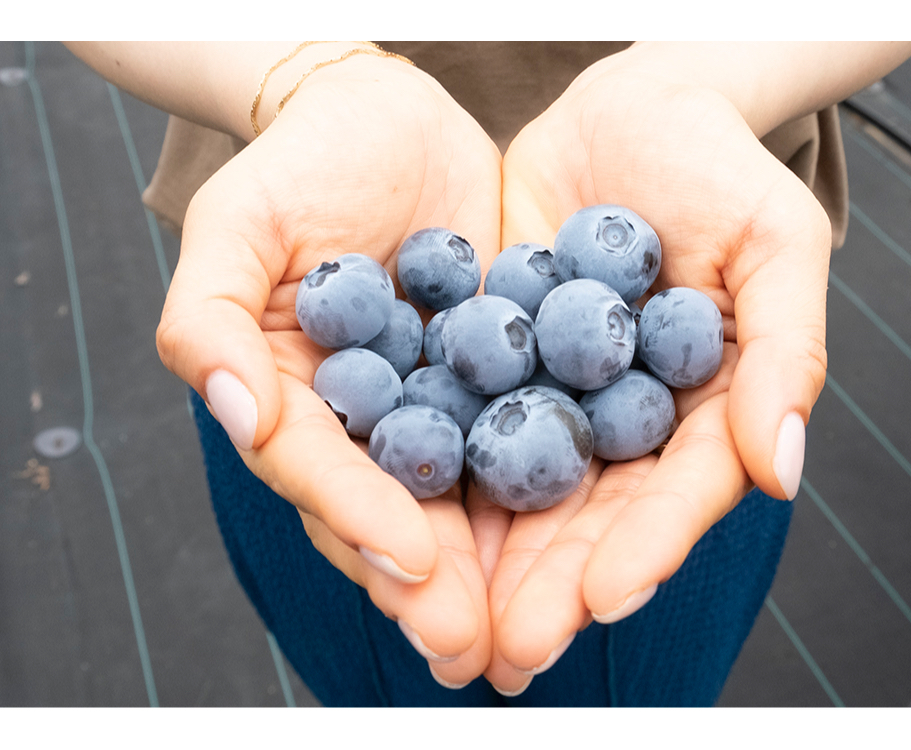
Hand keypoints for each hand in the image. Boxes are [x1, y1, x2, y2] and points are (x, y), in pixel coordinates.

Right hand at [155, 54, 500, 685]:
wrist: (388, 116)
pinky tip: (596, 531)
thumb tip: (240, 420)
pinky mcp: (503, 373)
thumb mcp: (235, 228)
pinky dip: (555, 483)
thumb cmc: (299, 165)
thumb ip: (211, 325)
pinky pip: (529, 430)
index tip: (415, 566)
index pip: (323, 476)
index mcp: (298, 403)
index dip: (361, 523)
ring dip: (499, 569)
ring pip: (467, 496)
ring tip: (539, 631)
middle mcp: (369, 421)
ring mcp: (438, 403)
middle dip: (434, 585)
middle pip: (397, 512)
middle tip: (477, 650)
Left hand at [476, 44, 831, 692]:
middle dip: (548, 587)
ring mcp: (555, 397)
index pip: (675, 496)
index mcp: (703, 413)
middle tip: (505, 652)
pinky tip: (394, 520)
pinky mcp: (495, 362)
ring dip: (482, 563)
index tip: (603, 598)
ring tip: (442, 625)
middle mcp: (624, 424)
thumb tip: (783, 472)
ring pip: (518, 492)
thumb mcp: (775, 242)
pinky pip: (461, 421)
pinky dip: (431, 472)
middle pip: (589, 518)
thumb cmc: (720, 168)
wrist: (630, 110)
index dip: (643, 548)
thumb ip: (785, 353)